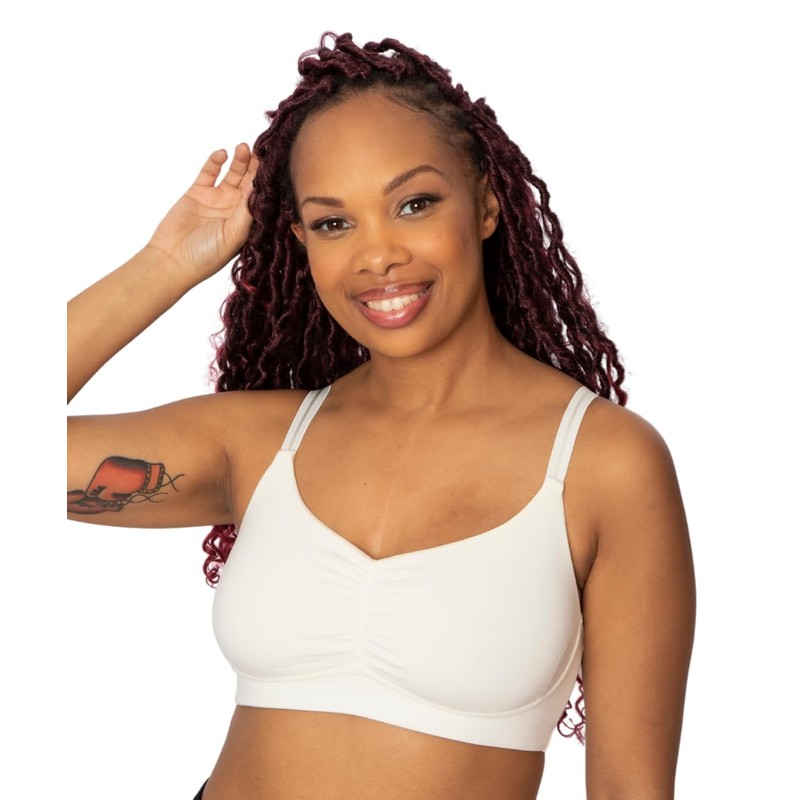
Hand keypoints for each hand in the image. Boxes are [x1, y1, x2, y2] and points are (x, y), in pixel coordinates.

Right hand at [146, 143, 257, 282]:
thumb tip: (260, 189)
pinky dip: (215, 162)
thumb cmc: (207, 255)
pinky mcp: (197, 192)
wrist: (173, 259)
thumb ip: (247, 212)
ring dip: (239, 161)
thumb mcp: (234, 235)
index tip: (275, 165)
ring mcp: (216, 199)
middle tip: (262, 151)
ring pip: (232, 174)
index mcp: (247, 222)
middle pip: (249, 182)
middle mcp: (234, 209)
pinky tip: (222, 153)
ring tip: (244, 148)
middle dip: (256, 167)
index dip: (266, 182)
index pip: (261, 197)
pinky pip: (209, 172)